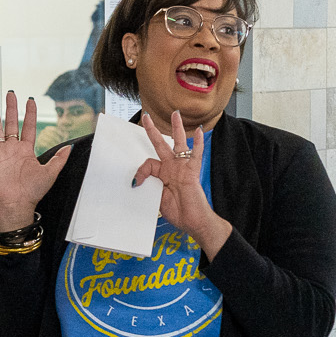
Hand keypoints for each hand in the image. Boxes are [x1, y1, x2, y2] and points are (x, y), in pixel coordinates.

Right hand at [0, 91, 72, 231]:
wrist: (17, 204)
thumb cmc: (33, 191)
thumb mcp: (50, 174)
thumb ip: (59, 160)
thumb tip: (69, 147)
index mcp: (26, 150)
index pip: (28, 127)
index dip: (30, 113)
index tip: (31, 100)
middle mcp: (12, 149)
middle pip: (11, 123)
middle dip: (11, 108)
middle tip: (10, 93)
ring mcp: (0, 154)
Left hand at [134, 112, 230, 255]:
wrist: (194, 221)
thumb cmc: (179, 212)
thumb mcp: (157, 198)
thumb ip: (150, 185)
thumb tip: (138, 180)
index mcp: (164, 174)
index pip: (149, 163)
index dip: (140, 171)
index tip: (136, 183)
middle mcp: (173, 168)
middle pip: (162, 144)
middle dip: (153, 130)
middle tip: (146, 116)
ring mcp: (183, 168)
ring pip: (179, 144)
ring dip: (177, 128)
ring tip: (175, 115)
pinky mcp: (193, 172)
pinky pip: (195, 155)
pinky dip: (198, 144)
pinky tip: (199, 132)